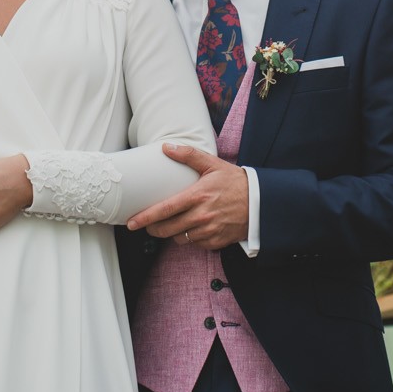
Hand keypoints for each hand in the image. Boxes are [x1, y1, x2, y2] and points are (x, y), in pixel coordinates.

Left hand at [126, 144, 247, 250]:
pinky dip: (191, 238)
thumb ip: (189, 156)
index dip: (145, 218)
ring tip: (174, 223)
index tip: (132, 222)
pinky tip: (194, 227)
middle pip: (167, 229)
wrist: (260, 202)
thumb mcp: (213, 165)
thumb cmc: (235, 182)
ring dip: (173, 233)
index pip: (164, 210)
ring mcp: (209, 231)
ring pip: (179, 238)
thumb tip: (167, 147)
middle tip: (149, 224)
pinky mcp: (215, 241)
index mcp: (197, 196)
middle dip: (154, 228)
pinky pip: (195, 244)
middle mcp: (201, 216)